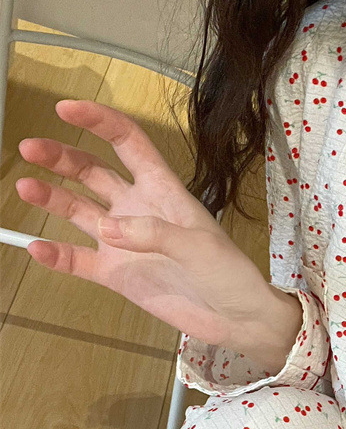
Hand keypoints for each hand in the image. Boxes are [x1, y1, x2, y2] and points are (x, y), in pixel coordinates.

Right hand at [16, 99, 274, 349]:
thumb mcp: (199, 246)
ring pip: (79, 210)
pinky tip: (36, 247)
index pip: (127, 143)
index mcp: (163, 189)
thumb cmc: (230, 274)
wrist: (237, 319)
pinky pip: (79, 260)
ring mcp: (124, 242)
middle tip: (30, 148)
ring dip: (52, 197)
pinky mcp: (117, 274)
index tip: (67, 109)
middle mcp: (138, 209)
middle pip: (92, 171)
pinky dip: (57, 255)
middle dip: (61, 157)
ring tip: (25, 187)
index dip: (99, 121)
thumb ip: (154, 233)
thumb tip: (108, 228)